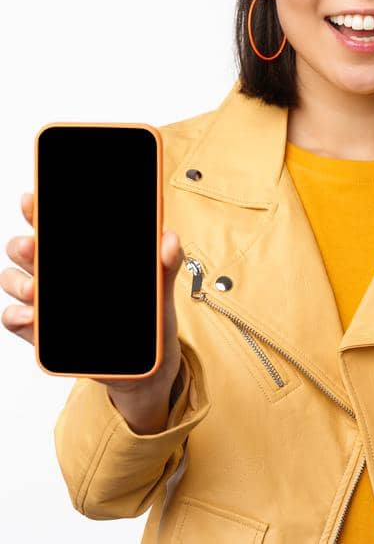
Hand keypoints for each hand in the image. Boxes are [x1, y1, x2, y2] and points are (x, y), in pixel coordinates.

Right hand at [3, 190, 184, 431]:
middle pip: (26, 251)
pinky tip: (30, 317)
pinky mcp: (42, 334)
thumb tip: (168, 239)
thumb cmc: (150, 319)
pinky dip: (18, 317)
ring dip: (18, 282)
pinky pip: (16, 321)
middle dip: (23, 246)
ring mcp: (46, 304)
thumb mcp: (161, 289)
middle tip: (33, 247)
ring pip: (14, 282)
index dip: (38, 211)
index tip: (32, 200)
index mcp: (82, 257)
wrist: (149, 365)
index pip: (54, 227)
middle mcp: (57, 275)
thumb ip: (165, 264)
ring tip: (35, 289)